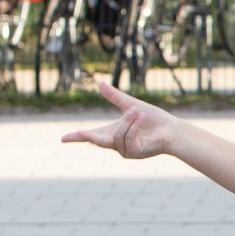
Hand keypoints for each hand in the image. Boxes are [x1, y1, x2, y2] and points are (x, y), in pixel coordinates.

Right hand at [61, 82, 175, 157]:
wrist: (172, 129)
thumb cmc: (154, 120)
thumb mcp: (130, 105)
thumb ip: (115, 97)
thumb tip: (100, 83)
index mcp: (113, 133)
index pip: (92, 136)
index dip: (77, 137)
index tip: (62, 139)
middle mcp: (117, 144)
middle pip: (96, 141)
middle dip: (87, 137)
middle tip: (79, 134)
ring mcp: (125, 150)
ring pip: (115, 136)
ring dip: (127, 121)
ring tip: (138, 110)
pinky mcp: (134, 152)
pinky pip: (126, 139)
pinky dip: (132, 126)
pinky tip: (140, 117)